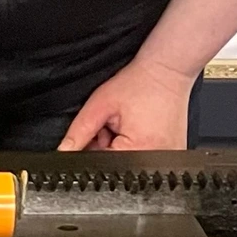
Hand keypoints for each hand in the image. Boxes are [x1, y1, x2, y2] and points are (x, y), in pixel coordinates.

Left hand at [58, 57, 192, 151]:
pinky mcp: (172, 154)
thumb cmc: (139, 84)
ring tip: (128, 124)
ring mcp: (168, 159)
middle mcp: (158, 160)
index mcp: (140, 151)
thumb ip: (79, 131)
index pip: (101, 164)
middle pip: (116, 165)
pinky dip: (134, 145)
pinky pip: (143, 157)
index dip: (91, 148)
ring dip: (120, 146)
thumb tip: (64, 152)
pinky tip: (138, 128)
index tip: (97, 130)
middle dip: (106, 146)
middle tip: (113, 123)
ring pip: (127, 161)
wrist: (167, 71)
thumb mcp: (100, 105)